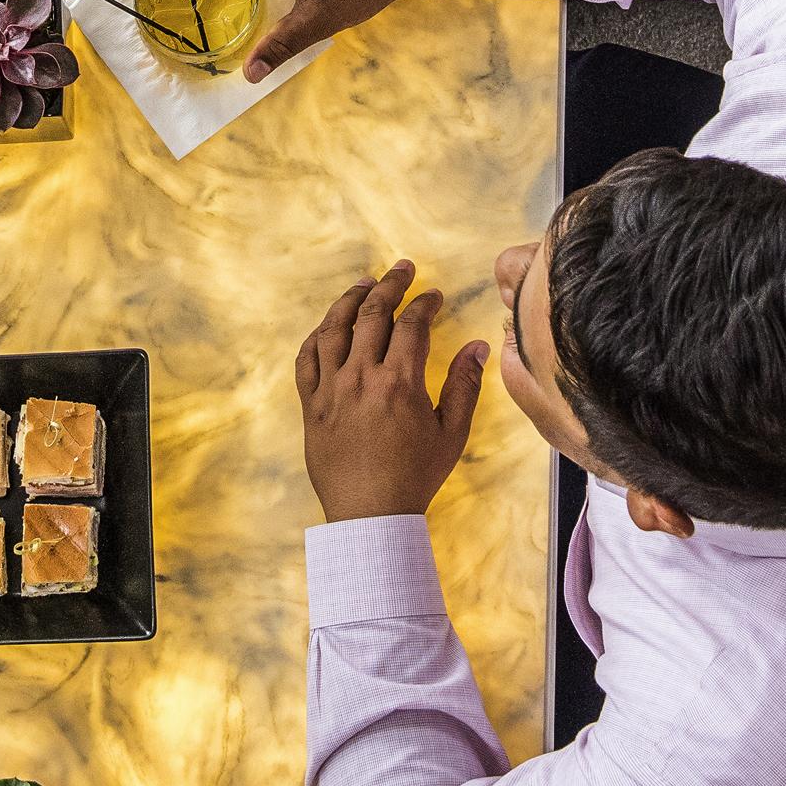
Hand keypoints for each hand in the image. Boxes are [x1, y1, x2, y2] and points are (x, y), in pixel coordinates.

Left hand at [294, 261, 488, 521]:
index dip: (424, 303)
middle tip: (402, 269)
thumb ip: (464, 386)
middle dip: (390, 284)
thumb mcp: (451, 433)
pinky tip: (329, 324)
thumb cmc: (415, 477)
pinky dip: (317, 334)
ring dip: (350, 299)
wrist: (369, 516)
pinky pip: (307, 358)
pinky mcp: (311, 404)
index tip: (434, 296)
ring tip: (364, 283)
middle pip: (372, 314)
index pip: (412, 324)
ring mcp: (331, 389)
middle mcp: (362, 377)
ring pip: (334, 327)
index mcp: (400, 382)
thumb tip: (478, 347)